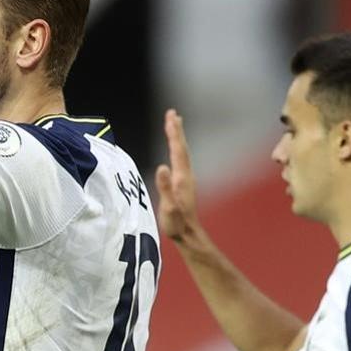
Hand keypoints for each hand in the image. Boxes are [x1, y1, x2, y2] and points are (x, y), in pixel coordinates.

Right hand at [155, 109, 201, 242]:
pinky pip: (179, 160)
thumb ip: (166, 188)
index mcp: (181, 178)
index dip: (174, 133)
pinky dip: (176, 149)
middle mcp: (185, 175)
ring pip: (181, 153)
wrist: (189, 236)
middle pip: (181, 148)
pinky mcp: (182, 184)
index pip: (177, 150)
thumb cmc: (177, 225)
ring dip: (177, 138)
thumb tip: (162, 166)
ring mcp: (185, 180)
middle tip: (173, 113)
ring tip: (174, 126)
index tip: (171, 116)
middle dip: (176, 130)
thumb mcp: (170, 208)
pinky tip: (174, 151)